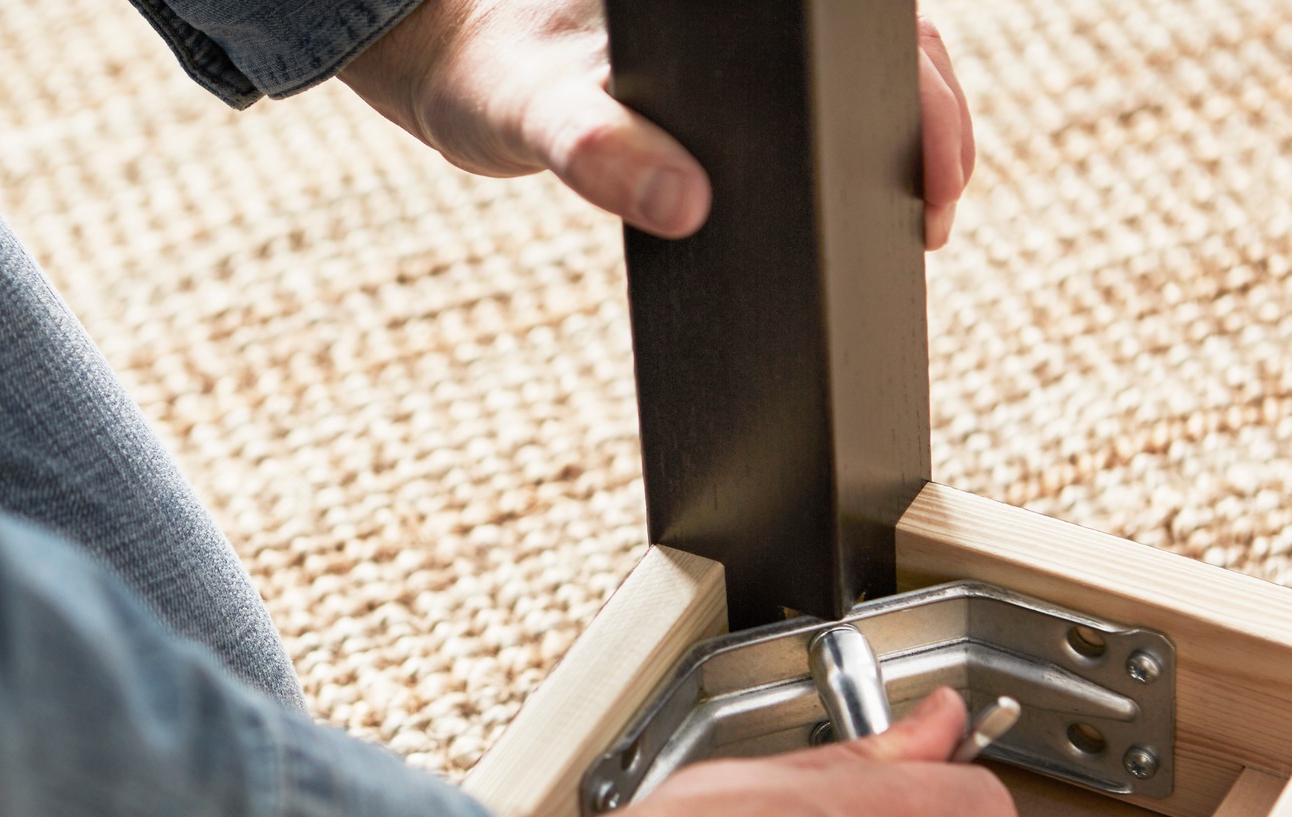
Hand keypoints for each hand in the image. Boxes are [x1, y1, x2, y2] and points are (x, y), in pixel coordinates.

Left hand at [341, 0, 974, 246]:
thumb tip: (688, 205)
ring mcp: (741, 38)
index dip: (919, 100)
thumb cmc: (482, 69)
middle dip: (920, 135)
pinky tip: (835, 217)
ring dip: (882, 149)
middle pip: (878, 56)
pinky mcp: (722, 76)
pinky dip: (830, 158)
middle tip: (927, 228)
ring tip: (903, 229)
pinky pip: (801, 110)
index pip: (863, 31)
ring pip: (848, 84)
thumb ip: (595, 153)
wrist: (443, 54)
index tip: (937, 181)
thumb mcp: (525, 112)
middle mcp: (750, 3)